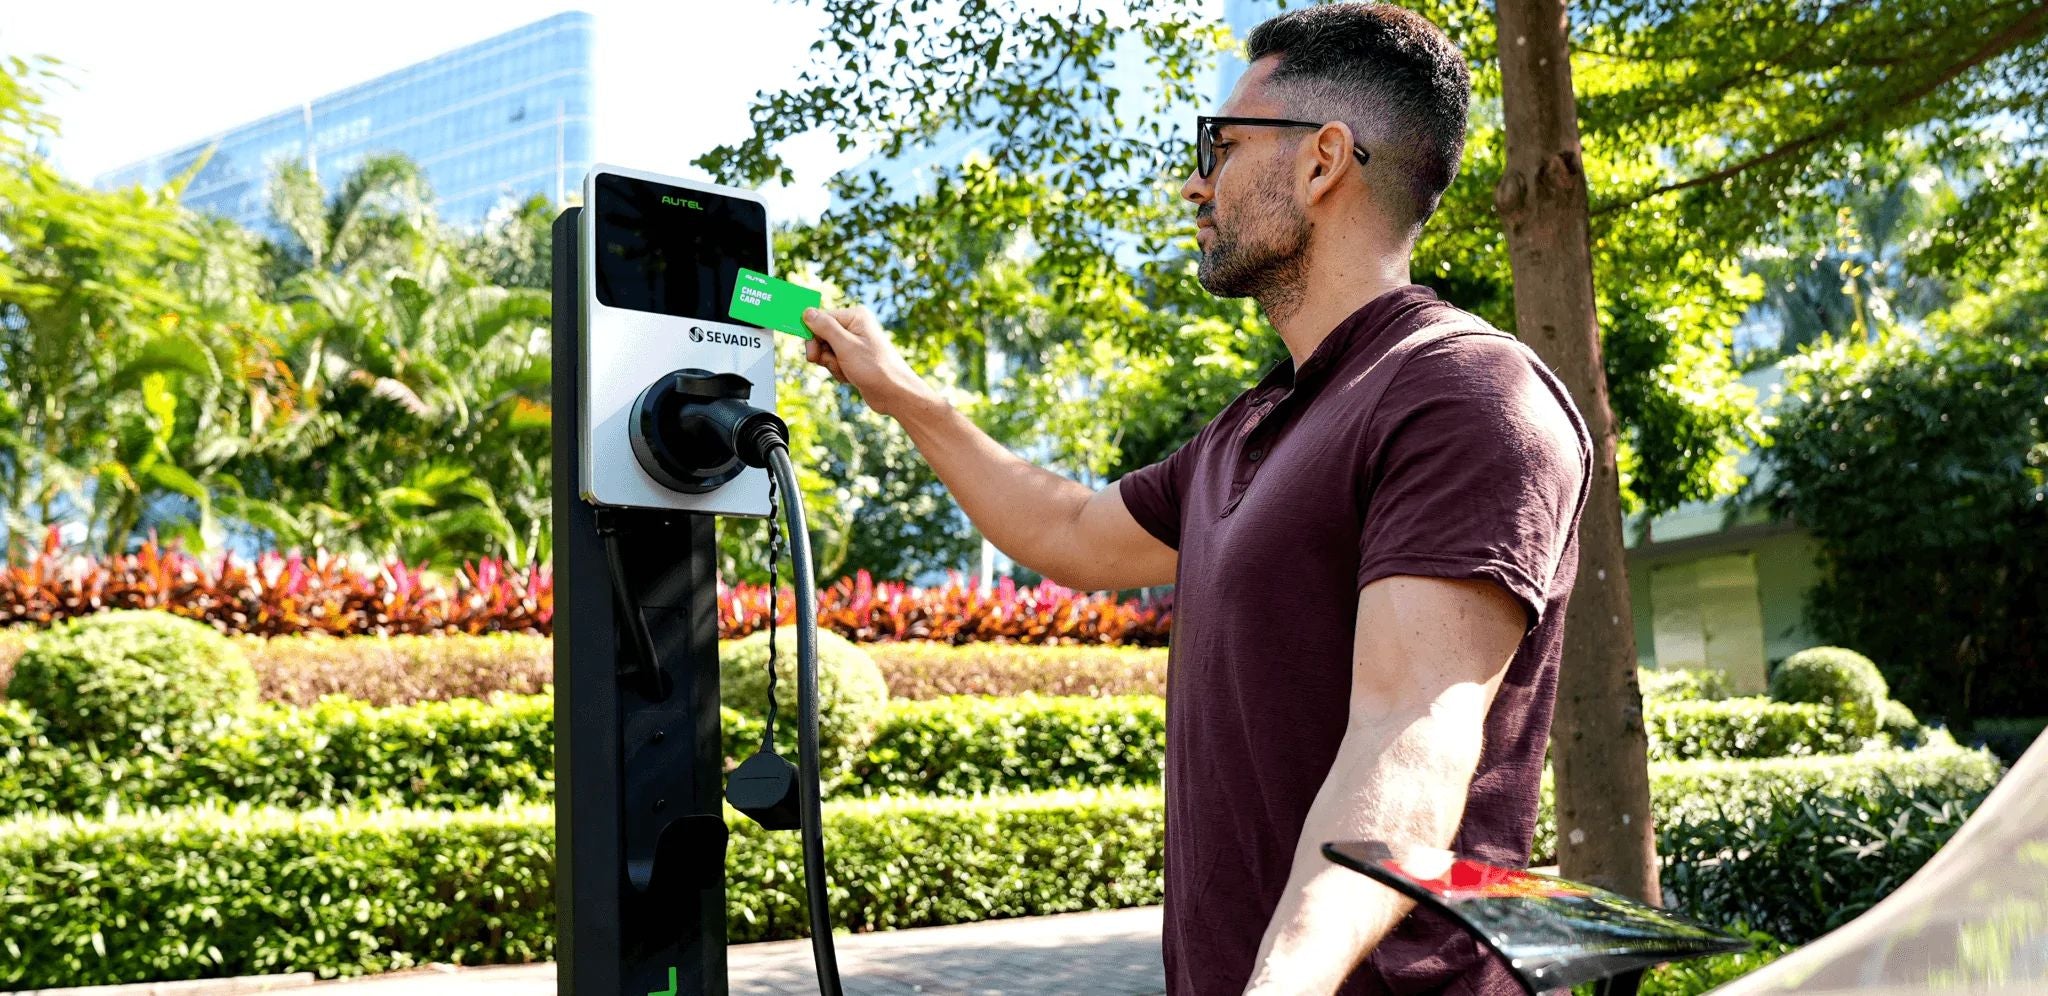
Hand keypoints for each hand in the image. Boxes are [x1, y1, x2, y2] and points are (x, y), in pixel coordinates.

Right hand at [800, 306, 938, 419]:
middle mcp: (854, 327)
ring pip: (826, 351)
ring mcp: (854, 343)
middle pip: (821, 335)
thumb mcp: (845, 346)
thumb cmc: (875, 368)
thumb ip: (825, 327)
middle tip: (828, 363)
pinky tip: (850, 376)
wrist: (894, 393)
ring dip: (831, 364)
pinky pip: (834, 362)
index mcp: (854, 316)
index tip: (811, 354)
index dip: (813, 336)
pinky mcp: (854, 359)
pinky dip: (838, 371)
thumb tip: (807, 312)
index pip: (821, 318)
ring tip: (846, 370)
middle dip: (822, 352)